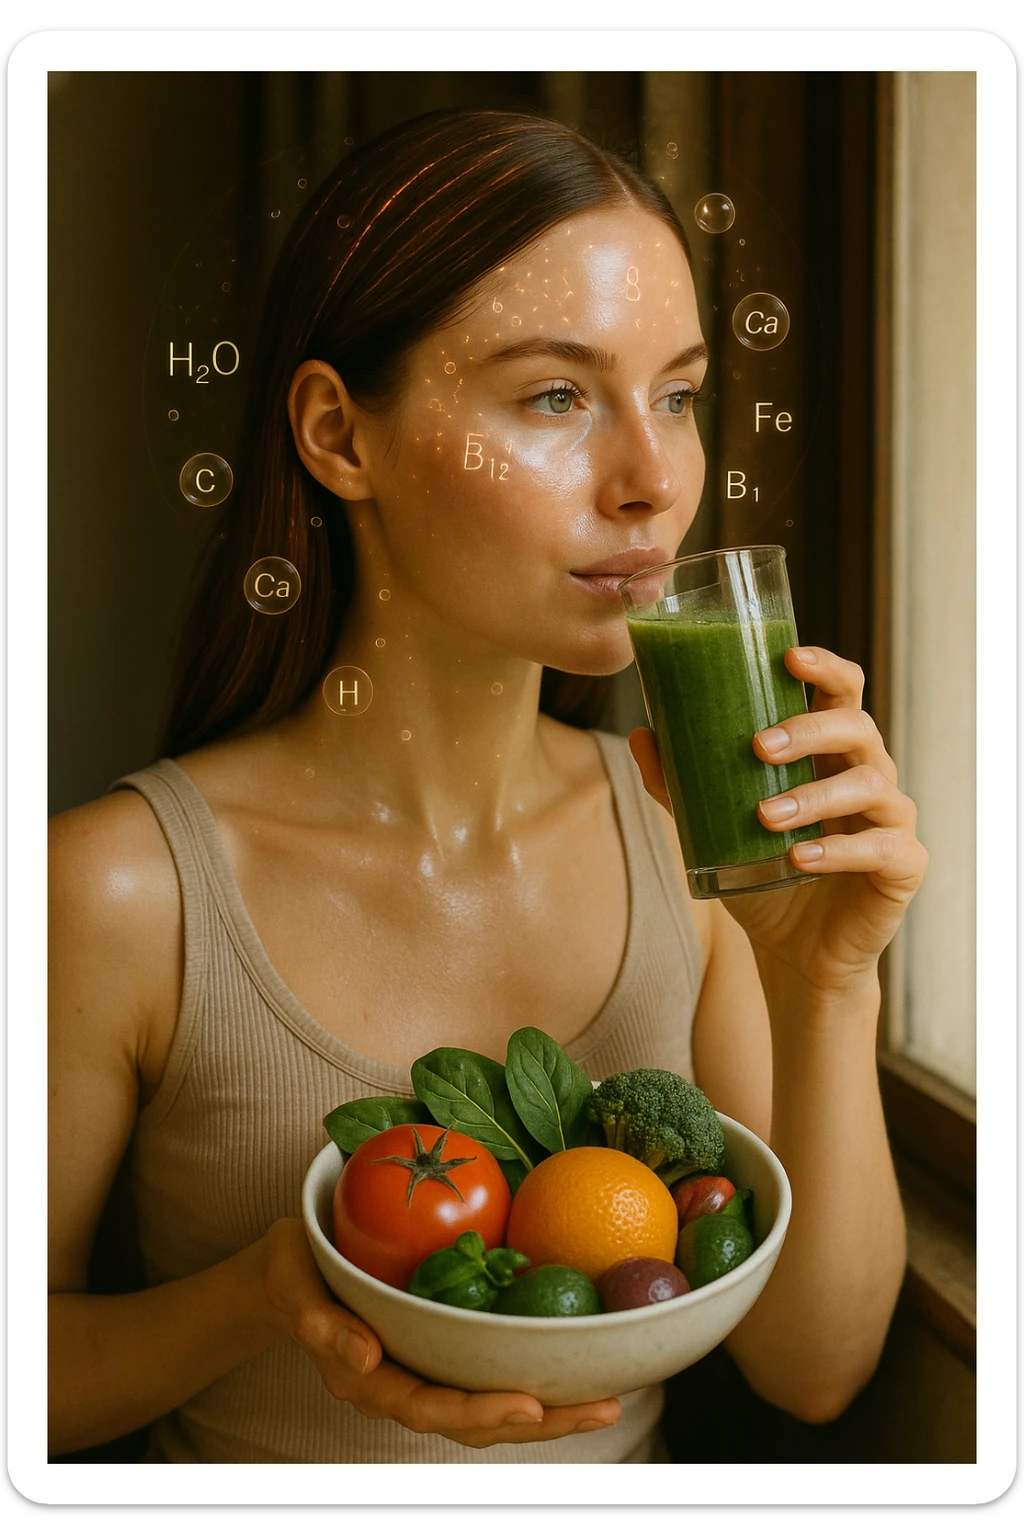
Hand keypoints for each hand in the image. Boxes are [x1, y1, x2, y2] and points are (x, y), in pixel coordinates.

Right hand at [260, 1219, 621, 1449]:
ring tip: (608, 1403)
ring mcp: (424, 1373)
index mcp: (368, 1380)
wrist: (288, 1272)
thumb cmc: (292, 1272)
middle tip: (600, 1410)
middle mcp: (402, 1386)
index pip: (430, 1407)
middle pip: (474, 1420)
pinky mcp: (441, 1352)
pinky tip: (578, 1368)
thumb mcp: (293, 1286)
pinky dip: (534, 1380)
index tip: (528, 1406)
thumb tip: (367, 1356)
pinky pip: (489, 1375)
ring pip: (490, 1408)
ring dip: (550, 1412)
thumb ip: (321, 1323)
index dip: (480, 1411)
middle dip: (539, 1422)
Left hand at [630, 646, 927, 993]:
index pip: (841, 692)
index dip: (824, 667)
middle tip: (759, 746)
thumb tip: (641, 734)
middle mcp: (867, 775)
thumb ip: (680, 785)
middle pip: (857, 726)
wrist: (793, 953)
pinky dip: (838, 851)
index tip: (788, 657)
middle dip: (809, 729)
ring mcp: (891, 819)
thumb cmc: (763, 876)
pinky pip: (882, 847)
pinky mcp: (903, 866)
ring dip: (814, 796)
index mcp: (829, 753)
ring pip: (869, 784)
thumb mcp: (713, 828)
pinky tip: (799, 860)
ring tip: (766, 816)